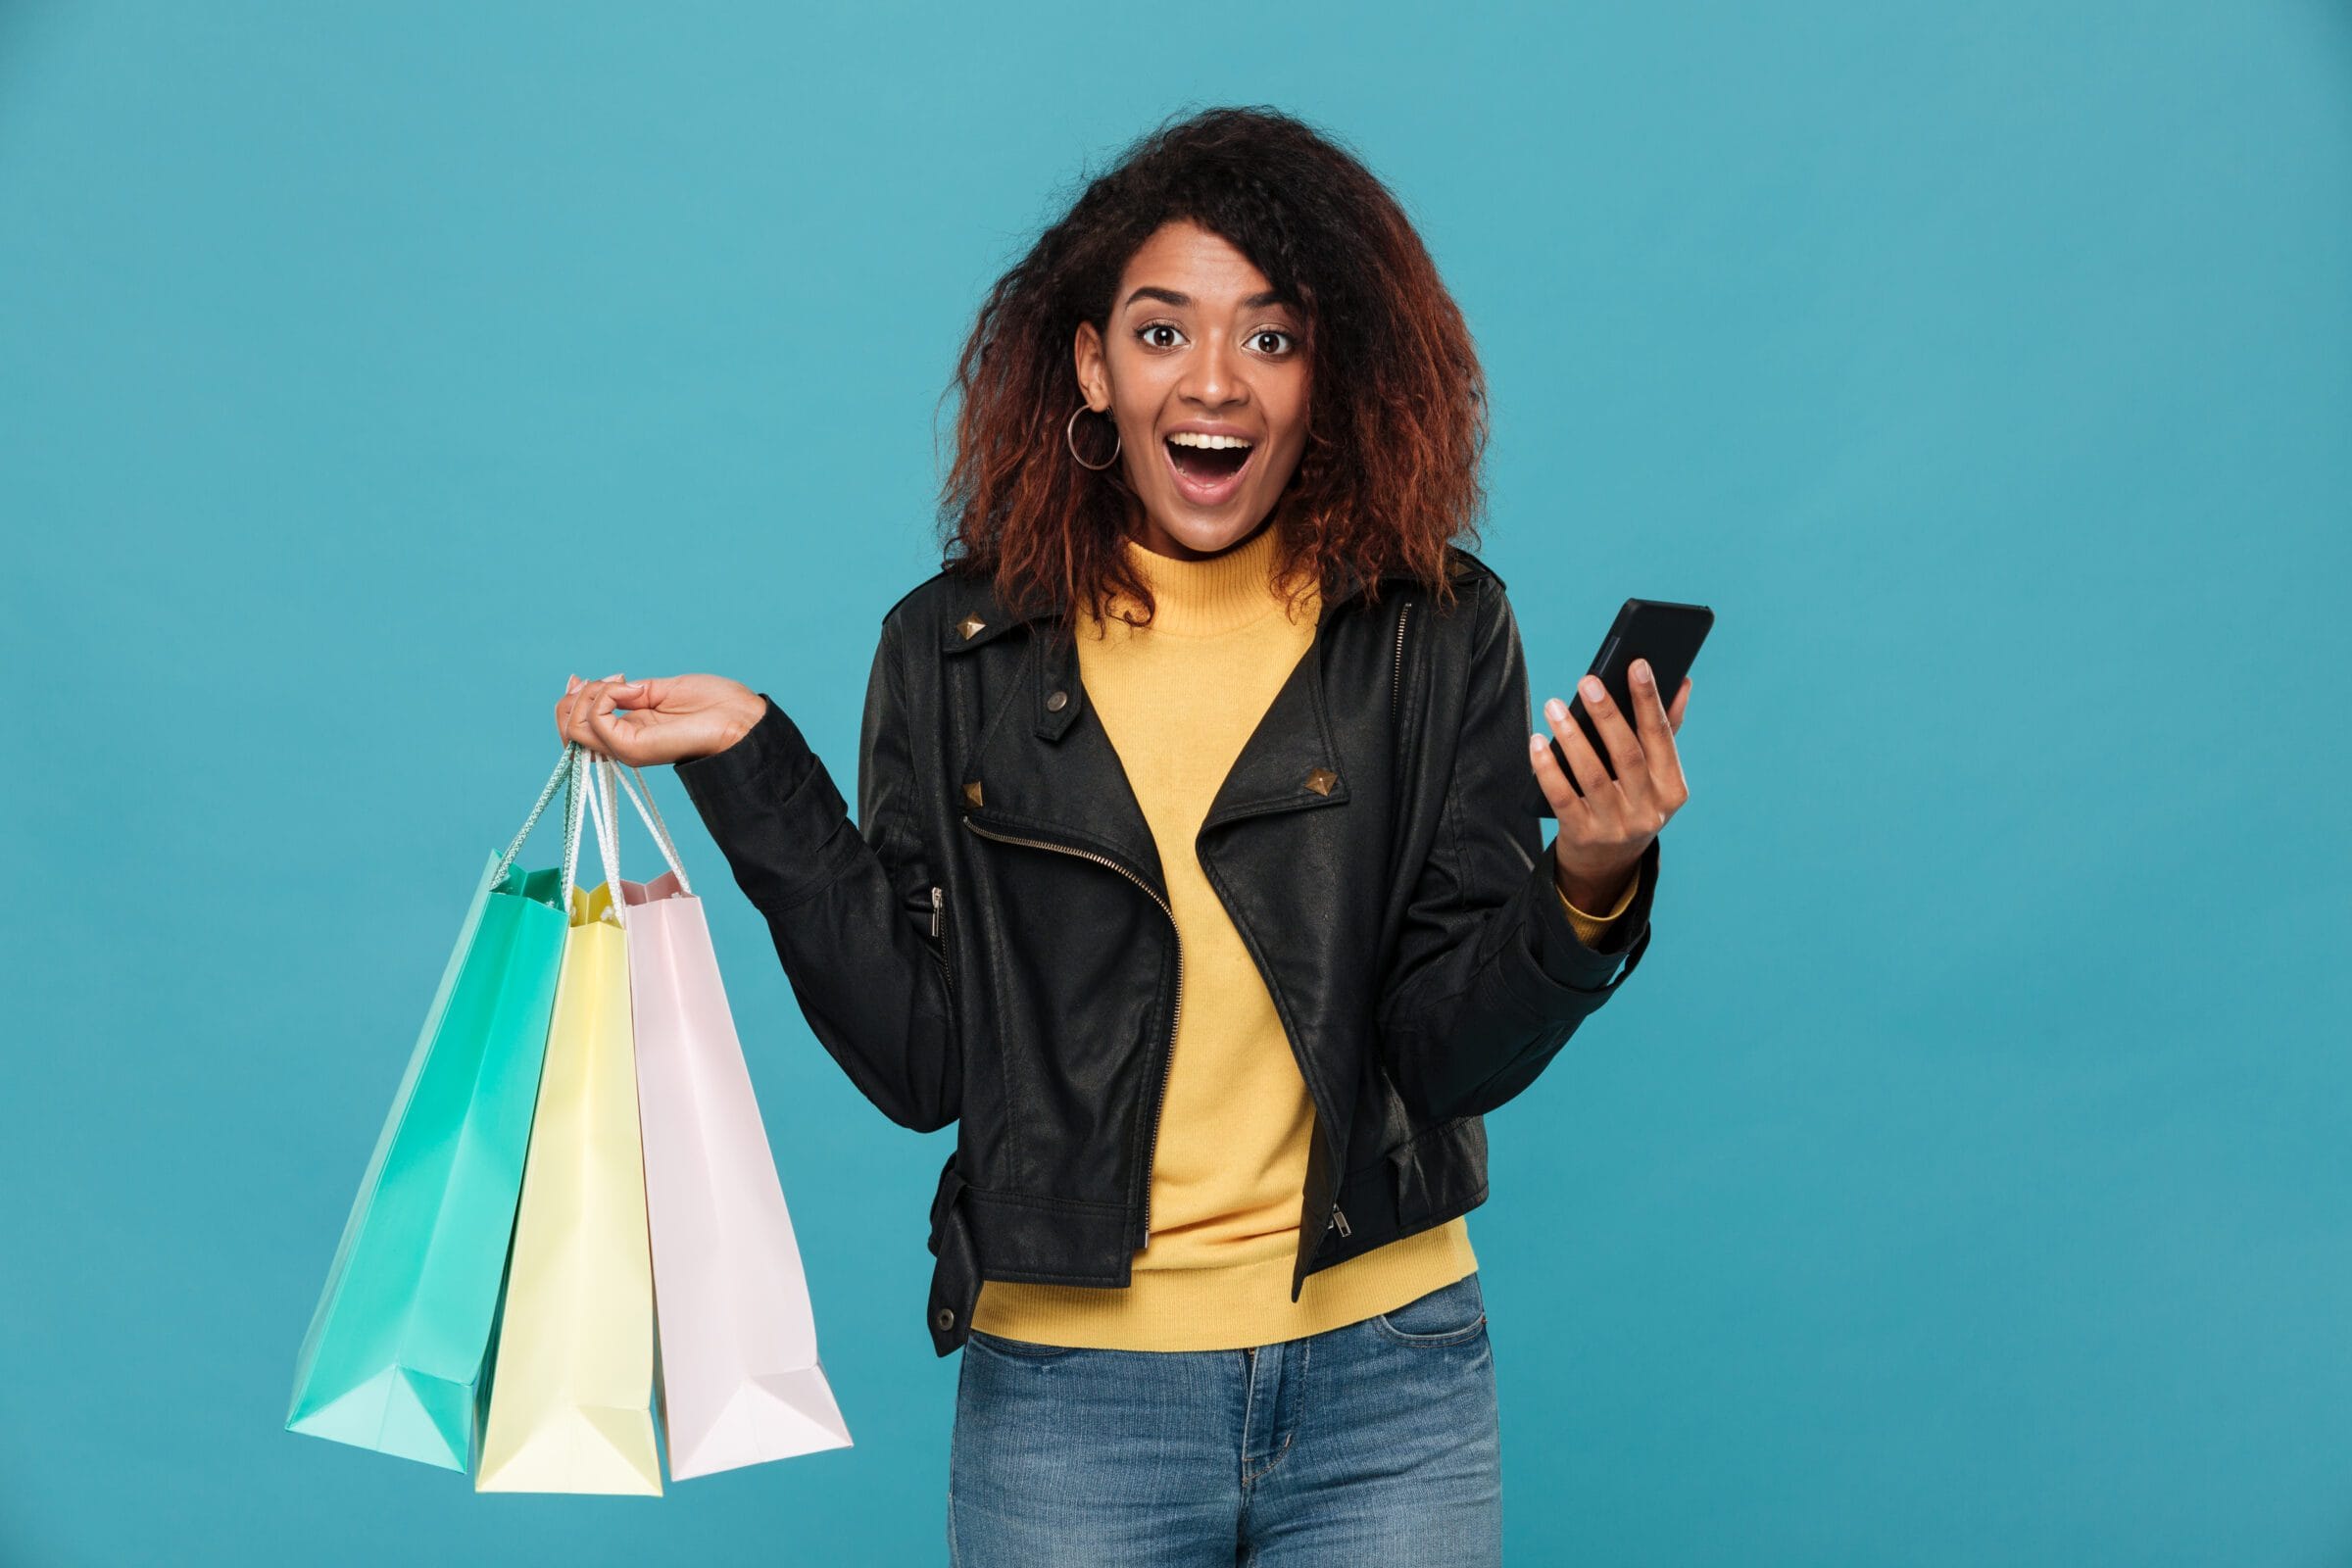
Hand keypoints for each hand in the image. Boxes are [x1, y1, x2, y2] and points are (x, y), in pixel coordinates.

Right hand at [554, 671, 767, 767]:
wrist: (741, 718)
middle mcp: (620, 744)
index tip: (589, 677)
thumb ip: (621, 692)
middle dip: (575, 695)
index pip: (574, 725)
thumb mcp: (656, 690)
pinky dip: (606, 695)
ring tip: (622, 683)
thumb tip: (585, 683)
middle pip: (567, 727)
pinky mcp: (632, 748)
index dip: (573, 698)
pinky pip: (596, 720)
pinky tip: (633, 689)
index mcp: (626, 731)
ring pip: (574, 725)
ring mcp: (624, 748)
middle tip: (610, 680)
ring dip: (590, 693)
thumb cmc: (712, 704)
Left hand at [1527, 659, 1692, 912]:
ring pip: (1592, 775)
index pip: (1661, 737)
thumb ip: (1665, 730)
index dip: (1650, 700)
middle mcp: (1649, 810)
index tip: (1637, 664)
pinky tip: (1537, 742)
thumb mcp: (1654, 775)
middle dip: (1607, 715)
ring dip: (1571, 737)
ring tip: (1554, 706)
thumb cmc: (1631, 801)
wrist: (1607, 864)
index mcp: (1672, 789)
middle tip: (1587, 681)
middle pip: (1627, 755)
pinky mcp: (1583, 836)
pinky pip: (1562, 797)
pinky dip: (1547, 768)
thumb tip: (1683, 681)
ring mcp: (1616, 827)